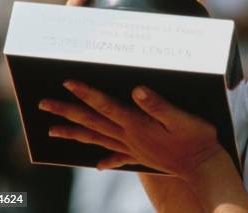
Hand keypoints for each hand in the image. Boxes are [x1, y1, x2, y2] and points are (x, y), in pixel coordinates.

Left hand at [39, 81, 222, 178]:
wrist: (204, 167)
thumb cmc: (196, 139)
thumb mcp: (181, 118)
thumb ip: (158, 104)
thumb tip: (136, 90)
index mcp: (137, 124)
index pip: (105, 106)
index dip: (86, 93)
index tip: (67, 81)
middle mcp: (129, 136)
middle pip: (92, 123)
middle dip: (66, 112)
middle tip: (43, 104)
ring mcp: (133, 148)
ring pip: (97, 138)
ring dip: (74, 133)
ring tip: (53, 131)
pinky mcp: (141, 156)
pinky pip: (116, 157)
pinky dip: (104, 159)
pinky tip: (97, 165)